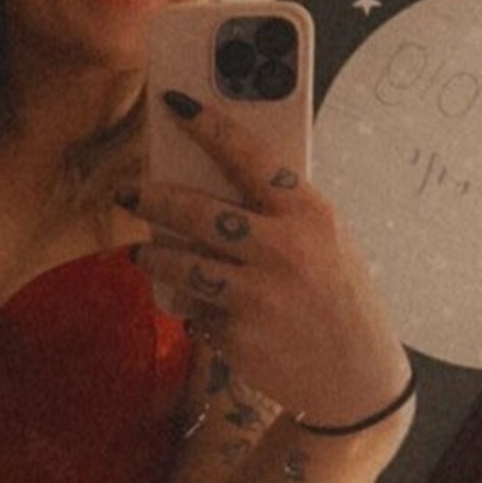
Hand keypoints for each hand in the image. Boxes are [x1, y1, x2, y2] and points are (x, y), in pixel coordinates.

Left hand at [131, 96, 410, 426]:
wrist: (354, 379)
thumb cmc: (338, 298)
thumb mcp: (326, 244)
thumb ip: (281, 216)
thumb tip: (215, 182)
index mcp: (309, 215)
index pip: (249, 157)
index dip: (208, 126)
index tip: (175, 103)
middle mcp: (281, 250)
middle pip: (196, 212)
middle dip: (152, 199)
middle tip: (127, 193)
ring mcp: (256, 295)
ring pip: (181, 264)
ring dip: (155, 256)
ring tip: (145, 253)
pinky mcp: (236, 334)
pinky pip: (196, 310)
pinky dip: (194, 308)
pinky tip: (207, 311)